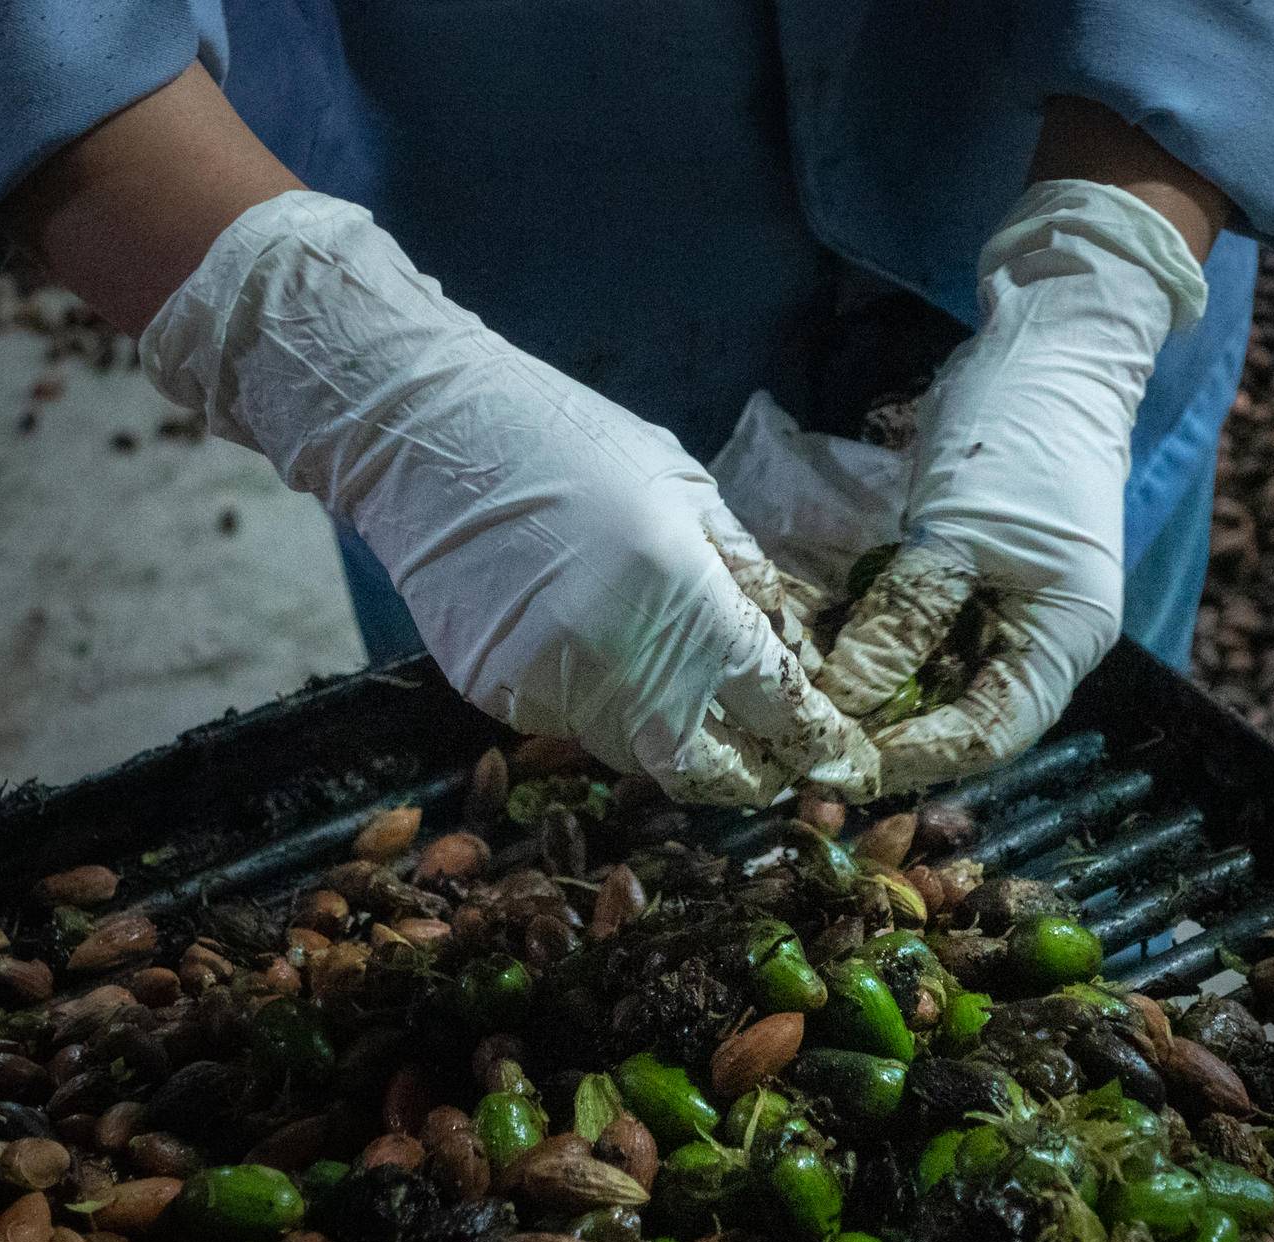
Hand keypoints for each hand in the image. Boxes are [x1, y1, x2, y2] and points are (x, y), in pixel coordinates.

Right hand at [140, 190, 876, 804]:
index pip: (770, 701)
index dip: (813, 741)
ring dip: (674, 735)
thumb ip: (745, 576)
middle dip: (749, 774)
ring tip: (681, 687)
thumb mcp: (685, 484)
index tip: (842, 761)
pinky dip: (604, 705)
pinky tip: (592, 647)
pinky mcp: (499, 697)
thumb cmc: (570, 441)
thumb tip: (792, 653)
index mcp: (680, 593)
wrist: (431, 436)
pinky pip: (575, 726)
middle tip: (770, 760)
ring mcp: (551, 686)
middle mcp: (619, 657)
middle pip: (703, 766)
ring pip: (638, 753)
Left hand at [717, 180, 1207, 790]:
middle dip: (889, 735)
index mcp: (1067, 635)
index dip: (919, 757)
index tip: (842, 763)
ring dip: (874, 697)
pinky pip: (918, 634)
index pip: (993, 729)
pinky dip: (874, 649)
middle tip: (808, 747)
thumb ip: (905, 615)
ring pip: (934, 679)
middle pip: (962, 716)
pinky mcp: (967, 578)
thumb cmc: (1018, 434)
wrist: (1046, 347)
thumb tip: (845, 697)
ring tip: (805, 712)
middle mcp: (1041, 636)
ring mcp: (1005, 608)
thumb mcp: (958, 528)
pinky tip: (823, 661)